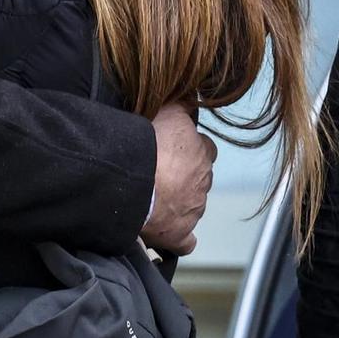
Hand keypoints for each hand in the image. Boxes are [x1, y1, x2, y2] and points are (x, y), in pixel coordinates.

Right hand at [142, 102, 215, 254]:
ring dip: (178, 202)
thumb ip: (182, 104)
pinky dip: (178, 238)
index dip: (189, 148)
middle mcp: (203, 182)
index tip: (173, 148)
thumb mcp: (168, 111)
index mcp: (202, 153)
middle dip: (184, 176)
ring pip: (193, 206)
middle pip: (200, 178)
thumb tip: (192, 96)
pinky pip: (185, 241)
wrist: (134, 181)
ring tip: (154, 197)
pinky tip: (166, 232)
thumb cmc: (148, 145)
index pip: (205, 148)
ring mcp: (193, 210)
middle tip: (160, 171)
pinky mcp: (179, 234)